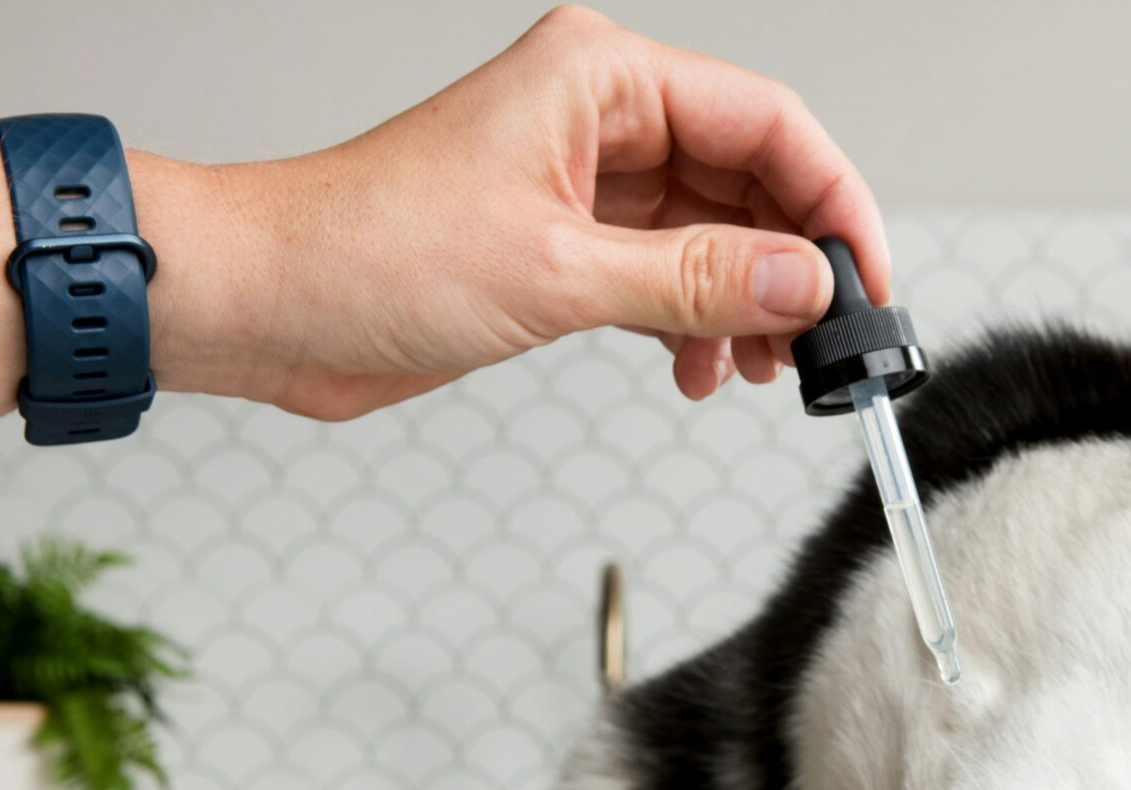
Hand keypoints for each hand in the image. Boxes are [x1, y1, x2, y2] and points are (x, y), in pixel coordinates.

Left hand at [164, 6, 890, 416]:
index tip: (864, 280)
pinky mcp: (563, 238)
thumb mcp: (559, 273)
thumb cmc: (366, 252)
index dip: (831, 201)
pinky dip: (694, 323)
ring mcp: (583, 178)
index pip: (766, 122)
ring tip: (757, 368)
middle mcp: (599, 116)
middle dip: (790, 263)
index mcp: (600, 78)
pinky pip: (668, 273)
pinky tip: (696, 370)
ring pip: (714, 232)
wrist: (266, 304)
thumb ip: (696, 281)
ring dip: (745, 303)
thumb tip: (802, 285)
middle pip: (750, 177)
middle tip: (819, 343)